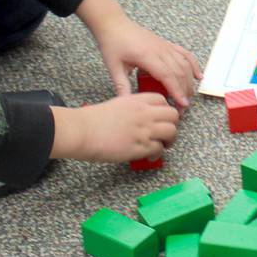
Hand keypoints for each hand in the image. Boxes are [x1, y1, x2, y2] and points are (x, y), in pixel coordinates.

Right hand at [49, 94, 178, 162]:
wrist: (83, 131)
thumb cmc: (93, 119)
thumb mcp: (117, 105)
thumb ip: (132, 109)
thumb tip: (140, 119)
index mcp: (137, 100)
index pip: (163, 100)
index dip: (165, 110)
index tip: (162, 118)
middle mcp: (144, 113)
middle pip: (173, 115)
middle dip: (172, 125)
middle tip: (165, 133)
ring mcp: (144, 130)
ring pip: (172, 132)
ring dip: (169, 140)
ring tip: (161, 146)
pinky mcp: (140, 147)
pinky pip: (159, 149)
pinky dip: (157, 154)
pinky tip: (149, 156)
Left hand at [76, 0, 203, 104]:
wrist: (114, 25)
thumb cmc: (113, 44)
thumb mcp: (114, 67)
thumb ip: (122, 86)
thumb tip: (126, 103)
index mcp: (147, 56)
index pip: (167, 75)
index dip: (177, 90)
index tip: (182, 104)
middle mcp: (160, 50)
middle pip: (179, 71)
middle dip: (185, 90)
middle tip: (184, 106)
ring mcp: (165, 46)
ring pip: (184, 63)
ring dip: (189, 80)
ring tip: (189, 95)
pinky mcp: (166, 44)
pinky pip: (184, 54)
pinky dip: (193, 64)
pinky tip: (198, 75)